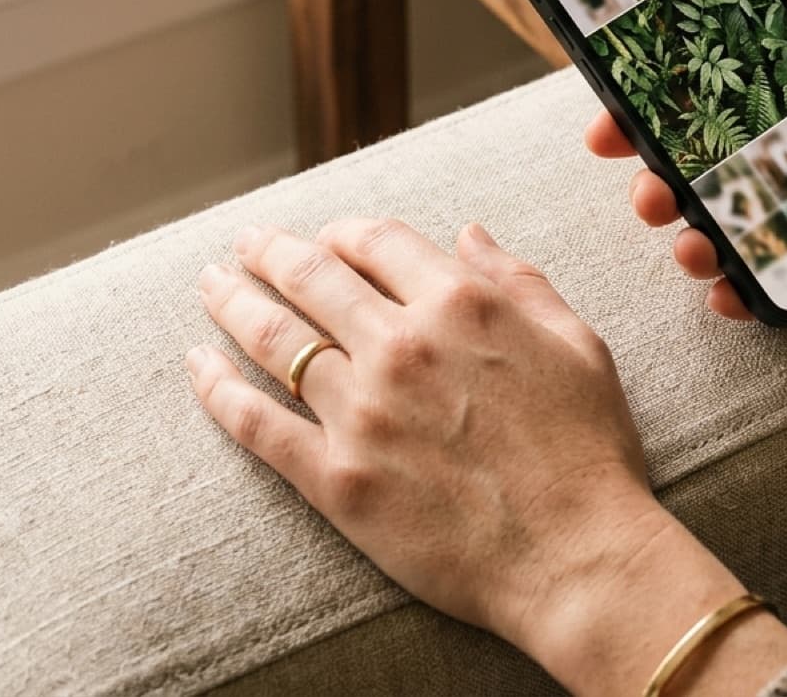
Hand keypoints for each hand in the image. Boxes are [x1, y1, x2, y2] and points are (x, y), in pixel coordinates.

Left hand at [187, 219, 786, 693]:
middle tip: (247, 242)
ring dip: (234, 303)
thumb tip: (470, 234)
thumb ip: (519, 281)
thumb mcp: (575, 343)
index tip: (330, 236)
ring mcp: (361, 411)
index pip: (378, 241)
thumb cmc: (588, 449)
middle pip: (313, 277)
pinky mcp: (336, 478)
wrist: (574, 555)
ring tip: (211, 285)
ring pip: (275, 340)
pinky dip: (218, 390)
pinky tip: (198, 366)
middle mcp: (402, 345)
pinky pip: (258, 424)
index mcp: (462, 304)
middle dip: (272, 252)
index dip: (346, 232)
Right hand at [586, 0, 786, 319]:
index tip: (605, 118)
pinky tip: (731, 292)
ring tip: (685, 242)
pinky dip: (759, 290)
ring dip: (698, 235)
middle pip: (716, 165)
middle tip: (644, 189)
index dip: (655, 104)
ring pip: (746, 224)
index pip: (718, 91)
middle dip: (662, 179)